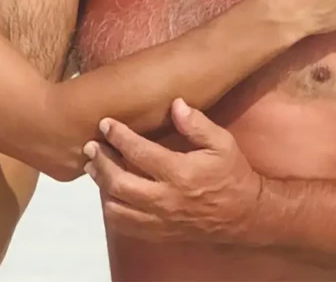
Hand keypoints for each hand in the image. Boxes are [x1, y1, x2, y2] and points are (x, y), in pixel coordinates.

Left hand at [83, 99, 260, 242]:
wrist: (245, 215)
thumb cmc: (232, 173)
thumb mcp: (222, 142)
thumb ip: (197, 124)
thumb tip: (175, 103)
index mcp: (180, 173)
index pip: (140, 153)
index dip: (119, 136)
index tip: (105, 123)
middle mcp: (166, 199)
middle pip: (120, 183)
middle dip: (101, 162)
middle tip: (90, 145)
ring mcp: (161, 219)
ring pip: (118, 207)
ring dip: (101, 185)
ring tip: (93, 166)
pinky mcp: (159, 232)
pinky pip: (126, 225)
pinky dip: (112, 208)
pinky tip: (108, 191)